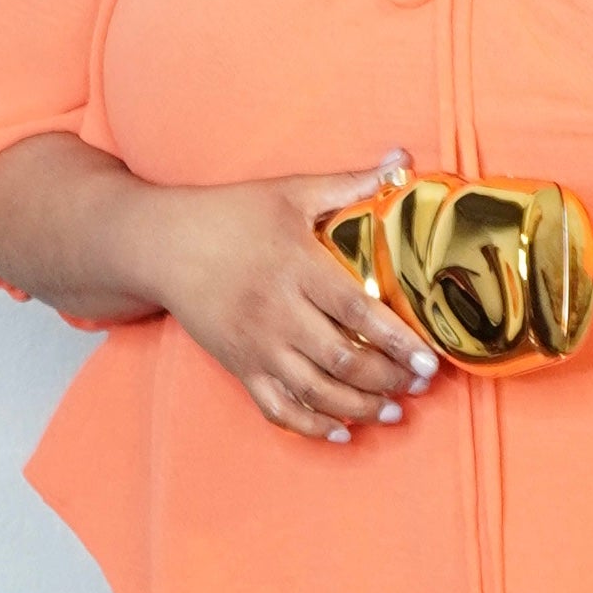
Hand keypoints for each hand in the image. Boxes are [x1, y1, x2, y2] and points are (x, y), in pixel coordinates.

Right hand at [137, 166, 440, 444]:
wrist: (162, 244)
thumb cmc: (230, 214)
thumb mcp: (290, 192)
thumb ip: (350, 184)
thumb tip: (402, 161)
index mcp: (298, 269)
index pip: (358, 312)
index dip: (398, 342)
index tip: (430, 361)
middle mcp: (278, 314)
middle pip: (343, 360)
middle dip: (388, 380)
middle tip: (420, 385)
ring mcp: (256, 346)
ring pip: (316, 392)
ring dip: (359, 408)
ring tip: (393, 411)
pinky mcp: (238, 367)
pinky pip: (277, 409)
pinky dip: (311, 427)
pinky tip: (340, 431)